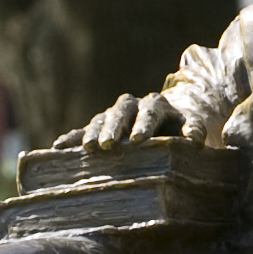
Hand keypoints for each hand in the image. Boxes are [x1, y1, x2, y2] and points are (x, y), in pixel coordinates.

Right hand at [77, 89, 199, 148]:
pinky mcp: (98, 128)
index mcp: (156, 105)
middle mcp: (132, 106)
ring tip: (88, 148)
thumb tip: (195, 141)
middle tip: (109, 144)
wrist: (167, 125)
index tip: (138, 140)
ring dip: (94, 133)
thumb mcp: (191, 128)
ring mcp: (113, 116)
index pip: (149, 112)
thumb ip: (194, 130)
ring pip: (101, 120)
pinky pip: (81, 132)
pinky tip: (57, 149)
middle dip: (114, 127)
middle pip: (121, 112)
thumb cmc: (181, 130)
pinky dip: (71, 139)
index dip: (144, 125)